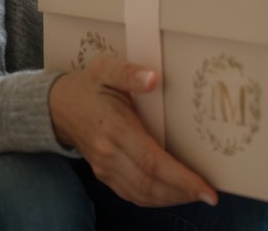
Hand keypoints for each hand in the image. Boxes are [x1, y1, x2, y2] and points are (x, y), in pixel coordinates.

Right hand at [49, 55, 218, 207]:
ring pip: (141, 194)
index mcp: (115, 128)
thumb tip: (153, 78)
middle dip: (182, 193)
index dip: (181, 178)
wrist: (57, 105)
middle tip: (209, 195)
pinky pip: (130, 194)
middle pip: (149, 184)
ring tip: (196, 195)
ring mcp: (104, 167)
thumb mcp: (105, 68)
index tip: (206, 188)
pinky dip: (154, 199)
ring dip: (171, 199)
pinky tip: (172, 194)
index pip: (152, 162)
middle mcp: (109, 154)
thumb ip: (128, 72)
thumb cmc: (88, 84)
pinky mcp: (103, 174)